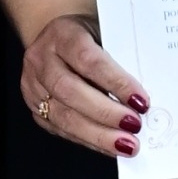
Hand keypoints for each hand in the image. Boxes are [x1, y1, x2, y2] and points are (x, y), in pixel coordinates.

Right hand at [22, 14, 145, 159]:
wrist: (60, 39)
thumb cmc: (90, 35)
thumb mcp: (106, 32)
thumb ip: (121, 57)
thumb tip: (144, 95)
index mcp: (62, 34)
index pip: (88, 60)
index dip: (115, 82)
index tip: (141, 100)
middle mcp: (41, 59)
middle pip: (70, 91)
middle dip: (106, 113)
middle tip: (134, 126)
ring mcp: (33, 86)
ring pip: (63, 116)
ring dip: (99, 135)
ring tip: (126, 144)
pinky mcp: (35, 108)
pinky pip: (62, 130)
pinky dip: (90, 141)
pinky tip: (110, 146)